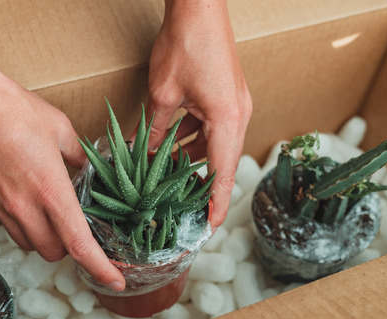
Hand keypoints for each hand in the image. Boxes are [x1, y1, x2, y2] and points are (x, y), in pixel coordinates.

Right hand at [0, 66, 124, 290]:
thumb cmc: (14, 109)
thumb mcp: (60, 129)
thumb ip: (79, 156)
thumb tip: (88, 169)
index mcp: (50, 190)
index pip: (79, 244)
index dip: (100, 268)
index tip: (116, 281)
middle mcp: (24, 207)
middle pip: (54, 253)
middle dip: (71, 249)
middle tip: (82, 229)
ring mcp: (1, 207)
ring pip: (30, 245)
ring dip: (47, 240)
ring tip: (55, 217)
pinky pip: (11, 229)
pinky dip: (27, 227)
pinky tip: (32, 205)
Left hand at [146, 0, 251, 227]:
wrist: (199, 5)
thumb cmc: (184, 44)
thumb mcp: (163, 94)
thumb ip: (158, 129)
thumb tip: (148, 154)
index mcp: (227, 119)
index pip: (223, 173)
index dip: (217, 203)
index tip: (210, 227)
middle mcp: (238, 115)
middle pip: (222, 162)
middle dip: (204, 186)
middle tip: (185, 209)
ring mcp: (235, 104)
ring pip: (215, 145)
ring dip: (195, 161)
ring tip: (170, 181)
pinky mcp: (227, 96)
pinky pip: (212, 128)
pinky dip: (194, 140)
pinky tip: (172, 147)